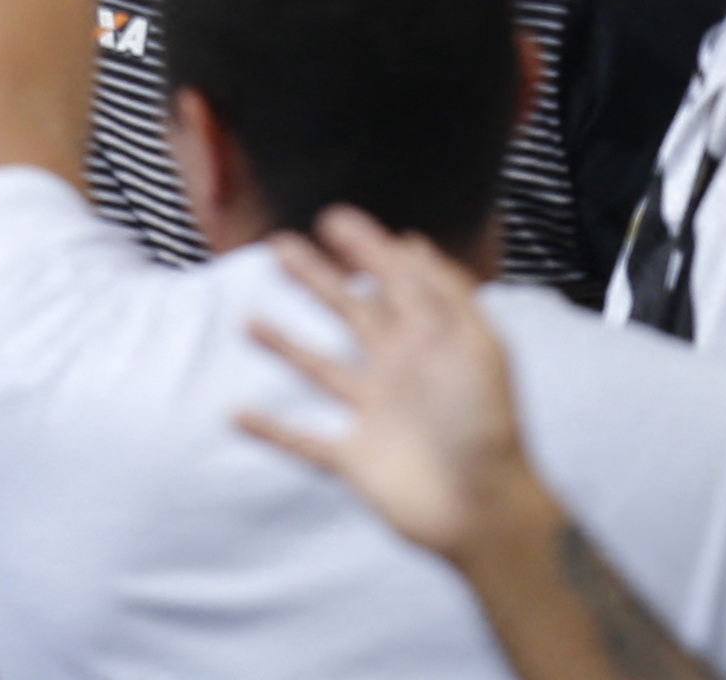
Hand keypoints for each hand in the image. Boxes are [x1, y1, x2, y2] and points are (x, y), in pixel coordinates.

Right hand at [237, 209, 556, 573]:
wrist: (485, 509)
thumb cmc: (489, 424)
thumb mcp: (476, 344)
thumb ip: (444, 293)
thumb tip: (411, 242)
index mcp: (430, 338)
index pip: (393, 278)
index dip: (365, 245)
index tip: (331, 217)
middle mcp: (399, 368)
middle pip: (350, 311)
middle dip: (317, 277)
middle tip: (280, 245)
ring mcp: (374, 413)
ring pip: (321, 368)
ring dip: (286, 344)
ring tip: (249, 319)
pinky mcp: (355, 458)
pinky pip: (304, 440)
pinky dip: (271, 429)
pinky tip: (237, 413)